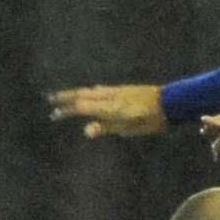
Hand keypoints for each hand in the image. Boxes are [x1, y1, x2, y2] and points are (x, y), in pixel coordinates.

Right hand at [47, 84, 167, 137]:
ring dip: (76, 93)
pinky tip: (90, 92)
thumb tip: (86, 130)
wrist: (169, 103)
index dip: (67, 110)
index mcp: (109, 107)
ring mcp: (116, 91)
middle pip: (82, 95)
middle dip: (65, 97)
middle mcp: (110, 96)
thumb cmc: (150, 120)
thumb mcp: (128, 129)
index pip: (81, 107)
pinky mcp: (123, 90)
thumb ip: (106, 127)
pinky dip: (90, 91)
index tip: (54, 114)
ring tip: (65, 97)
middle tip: (50, 99)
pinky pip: (101, 90)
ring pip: (91, 91)